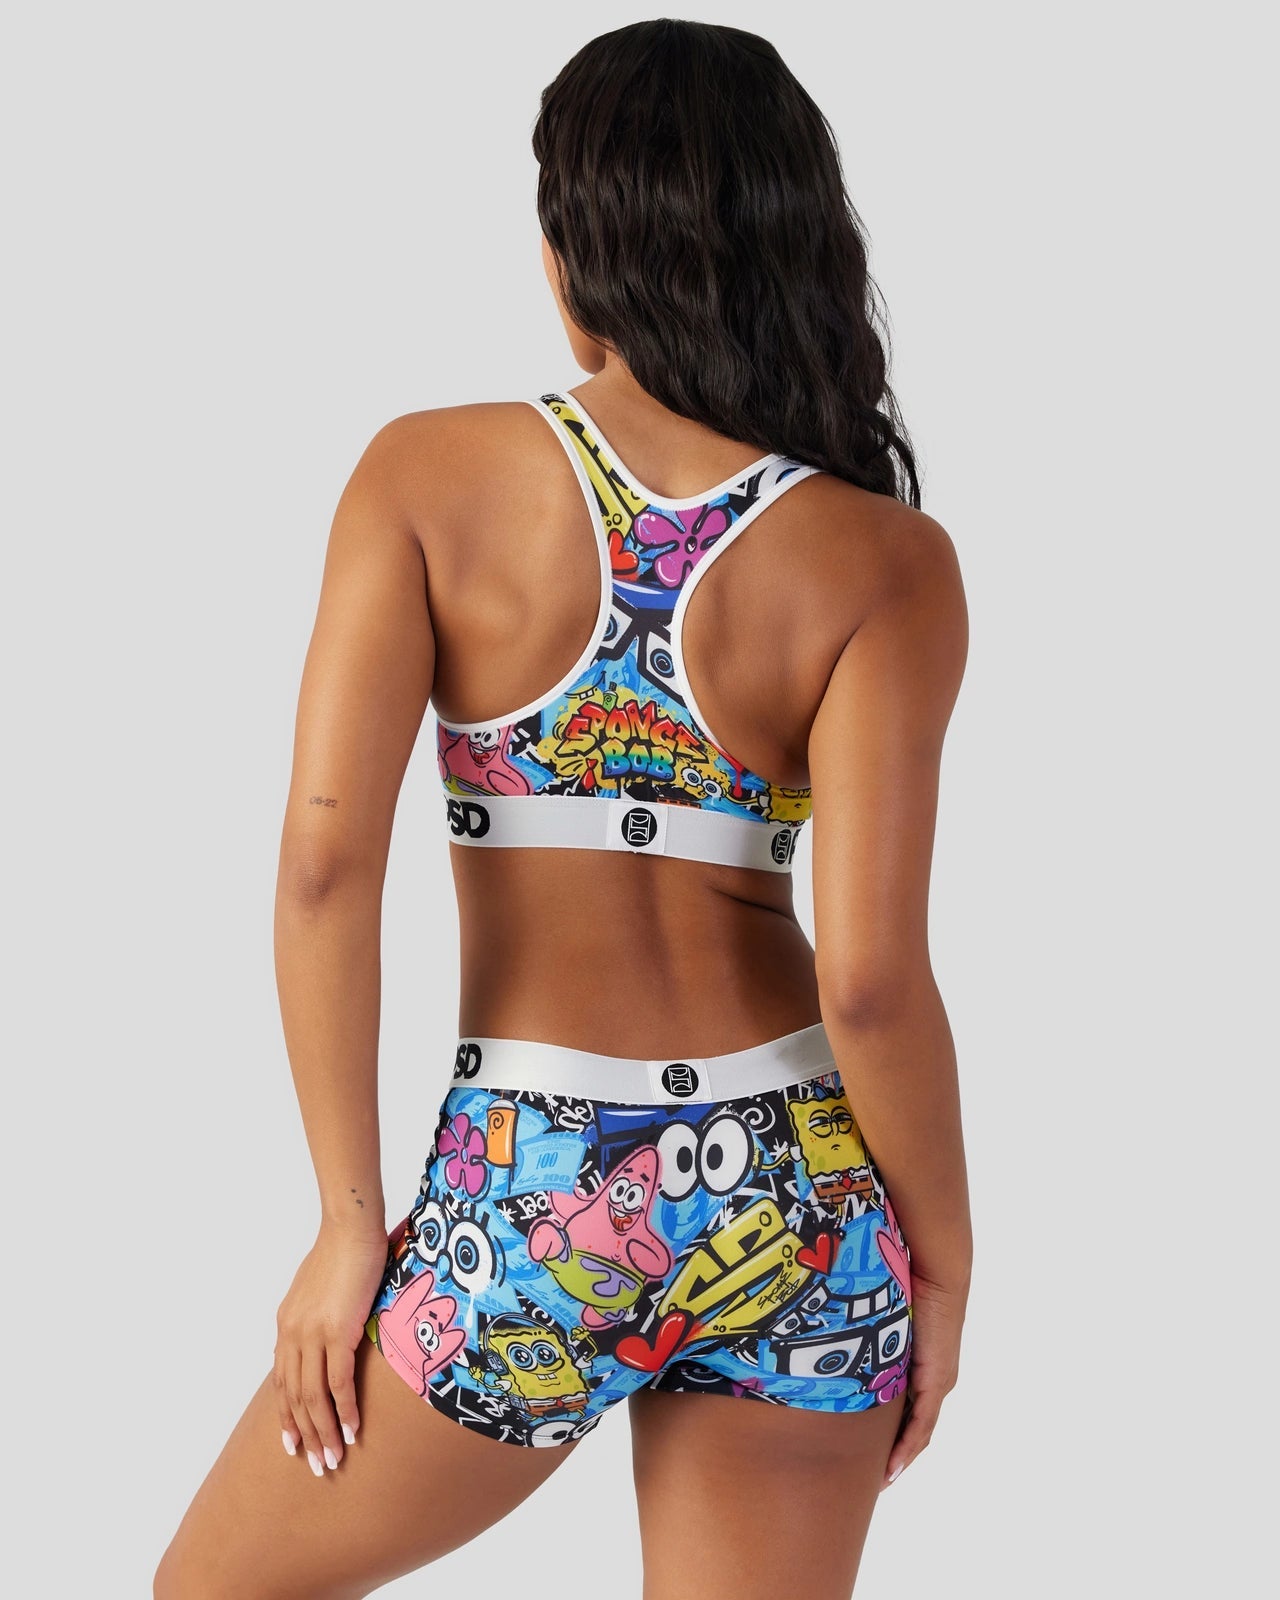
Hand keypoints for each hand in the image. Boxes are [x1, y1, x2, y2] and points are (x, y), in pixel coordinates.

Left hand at [274, 1220, 389, 1476]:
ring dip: (324, 1433)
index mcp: (287, 1325)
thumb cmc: (343, 1249)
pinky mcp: (337, 1331)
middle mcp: (293, 1334)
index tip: (294, 1444)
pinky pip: (337, 1382)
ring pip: (313, 1397)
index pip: (283, 1381)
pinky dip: (344, 1410)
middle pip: (294, 1397)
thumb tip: (330, 1328)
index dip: (287, 1416)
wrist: (350, 1227)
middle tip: (316, 1466)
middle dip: (304, 1435)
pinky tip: (352, 1431)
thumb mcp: (320, 1288)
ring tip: (333, 1461)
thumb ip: (318, 1314)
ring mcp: (312, 1334)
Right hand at [883, 1272, 966, 1487]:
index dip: (889, 1433)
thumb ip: (862, 1330)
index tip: (869, 1452)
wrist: (934, 1271)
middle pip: (912, 1427)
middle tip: (870, 1476)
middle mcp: (933, 1378)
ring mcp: (937, 1381)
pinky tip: (892, 1468)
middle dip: (892, 1453)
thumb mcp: (878, 1317)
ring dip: (898, 1457)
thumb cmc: (903, 1282)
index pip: (904, 1408)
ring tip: (879, 1481)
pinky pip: (921, 1424)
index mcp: (919, 1364)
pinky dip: (907, 1448)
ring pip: (917, 1431)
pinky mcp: (937, 1381)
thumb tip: (831, 1328)